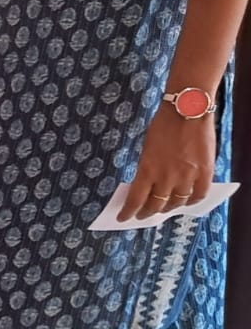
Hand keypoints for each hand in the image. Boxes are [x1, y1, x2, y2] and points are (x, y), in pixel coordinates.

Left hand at [118, 107, 215, 221]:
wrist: (187, 110)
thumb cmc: (163, 125)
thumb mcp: (147, 149)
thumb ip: (147, 169)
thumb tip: (144, 186)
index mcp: (147, 170)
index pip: (135, 200)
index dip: (129, 212)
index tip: (123, 218)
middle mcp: (167, 177)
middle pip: (156, 205)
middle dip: (147, 213)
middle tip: (143, 216)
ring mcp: (187, 176)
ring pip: (177, 203)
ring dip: (168, 208)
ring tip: (164, 208)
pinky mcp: (205, 172)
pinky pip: (198, 195)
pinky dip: (191, 201)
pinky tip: (186, 202)